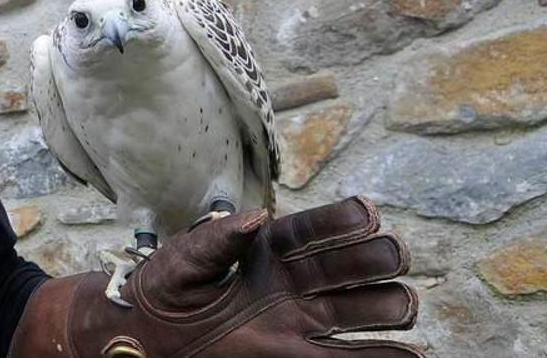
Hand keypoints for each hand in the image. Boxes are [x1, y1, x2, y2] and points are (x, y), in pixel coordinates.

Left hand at [9, 196, 421, 356]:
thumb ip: (216, 240)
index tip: (367, 214)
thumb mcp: (181, 260)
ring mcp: (300, 321)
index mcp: (268, 250)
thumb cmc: (161, 290)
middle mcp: (294, 283)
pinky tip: (413, 357)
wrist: (144, 335)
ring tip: (402, 306)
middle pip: (352, 266)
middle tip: (388, 259)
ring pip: (362, 310)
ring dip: (389, 304)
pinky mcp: (296, 357)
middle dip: (377, 259)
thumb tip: (253, 219)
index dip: (345, 220)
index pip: (316, 229)